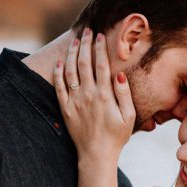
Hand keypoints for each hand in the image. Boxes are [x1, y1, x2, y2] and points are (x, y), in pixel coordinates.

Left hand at [53, 29, 135, 161]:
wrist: (96, 155)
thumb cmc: (116, 136)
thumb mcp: (129, 116)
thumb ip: (124, 93)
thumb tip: (119, 73)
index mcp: (105, 95)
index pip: (101, 65)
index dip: (100, 48)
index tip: (100, 36)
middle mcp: (88, 95)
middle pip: (84, 63)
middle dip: (86, 44)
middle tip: (87, 31)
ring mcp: (74, 101)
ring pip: (70, 71)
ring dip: (72, 54)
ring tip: (75, 41)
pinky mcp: (65, 109)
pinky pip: (58, 87)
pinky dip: (58, 73)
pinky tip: (60, 61)